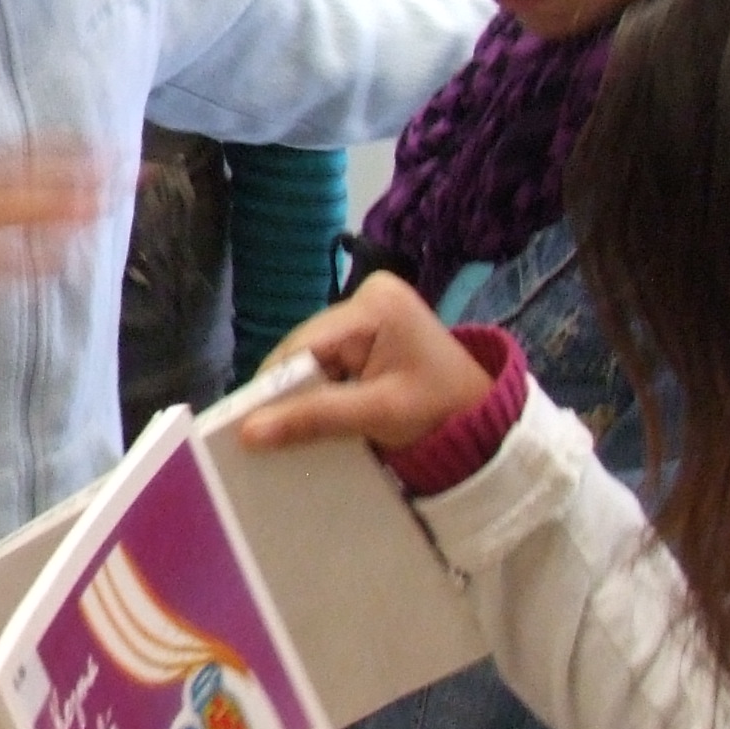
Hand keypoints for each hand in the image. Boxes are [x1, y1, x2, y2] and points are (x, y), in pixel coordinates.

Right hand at [237, 271, 494, 456]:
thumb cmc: (441, 413)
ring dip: (299, 392)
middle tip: (261, 434)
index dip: (273, 384)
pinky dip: (316, 388)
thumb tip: (248, 432)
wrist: (486, 421)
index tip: (243, 423)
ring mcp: (366, 309)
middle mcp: (366, 294)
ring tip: (282, 428)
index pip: (305, 343)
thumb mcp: (378, 414)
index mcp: (375, 304)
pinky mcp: (366, 327)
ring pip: (310, 356)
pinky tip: (308, 414)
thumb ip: (314, 417)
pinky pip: (325, 359)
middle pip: (304, 348)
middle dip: (287, 391)